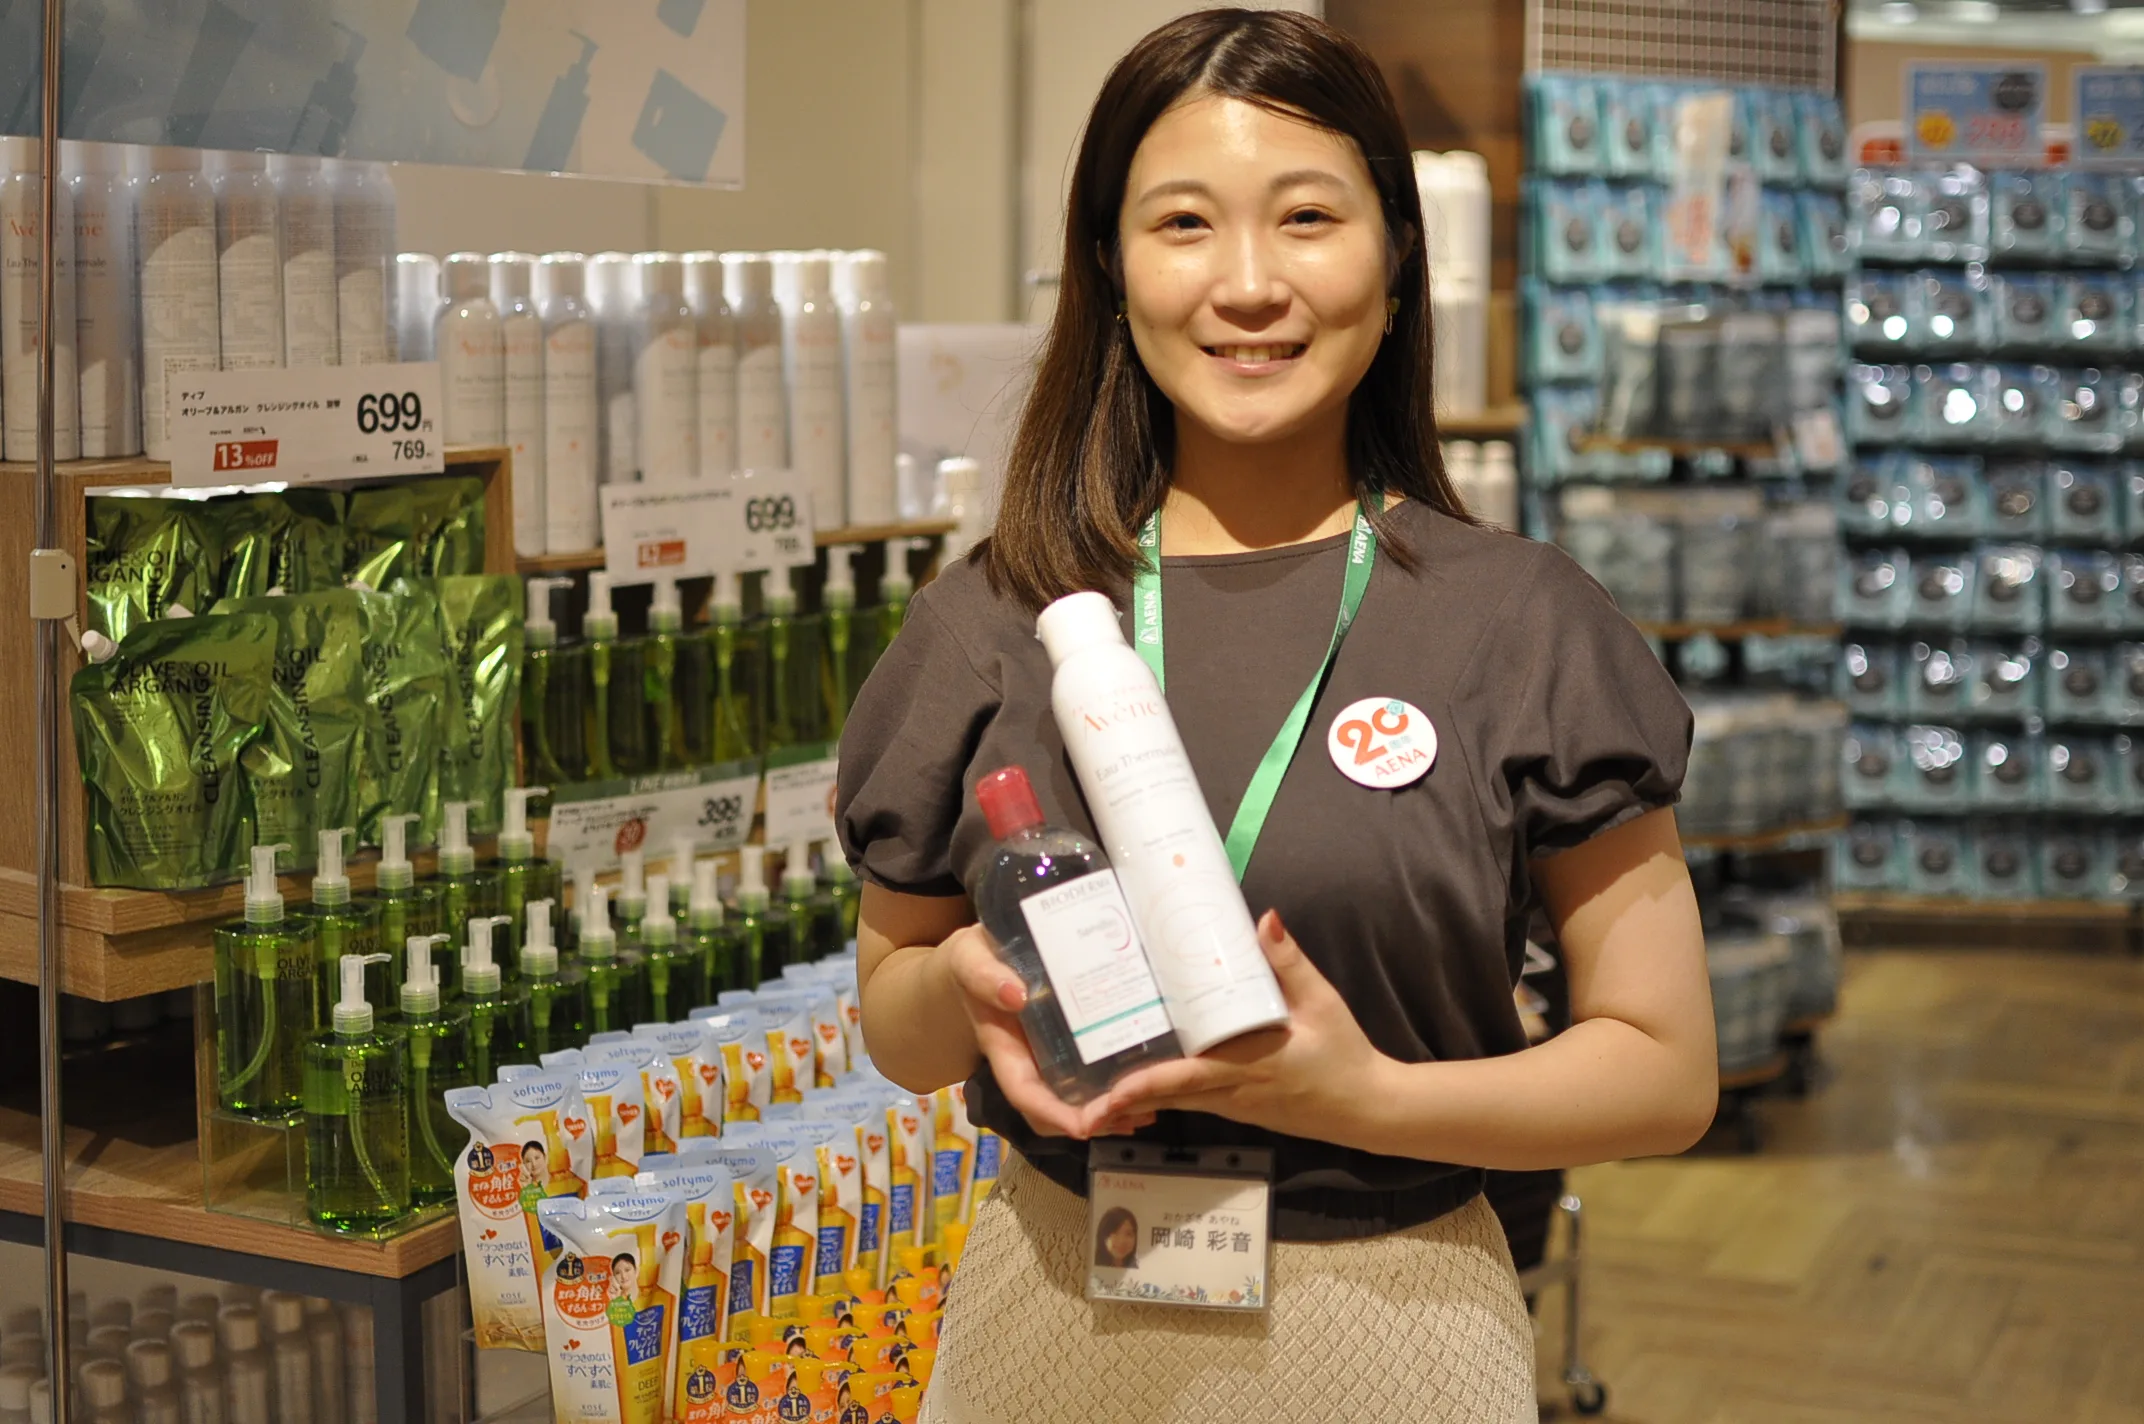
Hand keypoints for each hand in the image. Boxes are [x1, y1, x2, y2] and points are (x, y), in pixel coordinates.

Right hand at [936, 924, 1159, 1140]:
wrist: (980, 952)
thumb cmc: (975, 957)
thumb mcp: (971, 959)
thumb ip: (985, 976)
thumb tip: (1016, 995)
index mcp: (1002, 1047)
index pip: (1023, 1091)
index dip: (1051, 1113)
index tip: (1083, 1126)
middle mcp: (1027, 1060)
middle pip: (1053, 1111)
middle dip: (1090, 1121)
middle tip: (1134, 1113)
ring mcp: (1048, 1056)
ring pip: (1074, 1102)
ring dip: (1108, 1114)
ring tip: (1148, 1109)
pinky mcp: (1069, 1044)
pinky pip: (1089, 1078)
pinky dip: (1114, 1091)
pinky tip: (1146, 1086)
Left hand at [1071, 910, 1392, 1145]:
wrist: (1367, 1108)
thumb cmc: (1343, 1055)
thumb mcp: (1322, 1004)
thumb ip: (1289, 962)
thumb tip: (1264, 918)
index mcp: (1247, 1068)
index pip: (1186, 1079)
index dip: (1144, 1086)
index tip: (1108, 1089)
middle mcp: (1230, 1093)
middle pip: (1164, 1097)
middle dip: (1120, 1101)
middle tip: (1073, 1095)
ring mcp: (1231, 1105)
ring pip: (1173, 1102)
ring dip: (1134, 1099)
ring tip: (1089, 1088)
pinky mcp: (1235, 1108)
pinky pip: (1189, 1101)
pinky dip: (1159, 1095)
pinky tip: (1135, 1081)